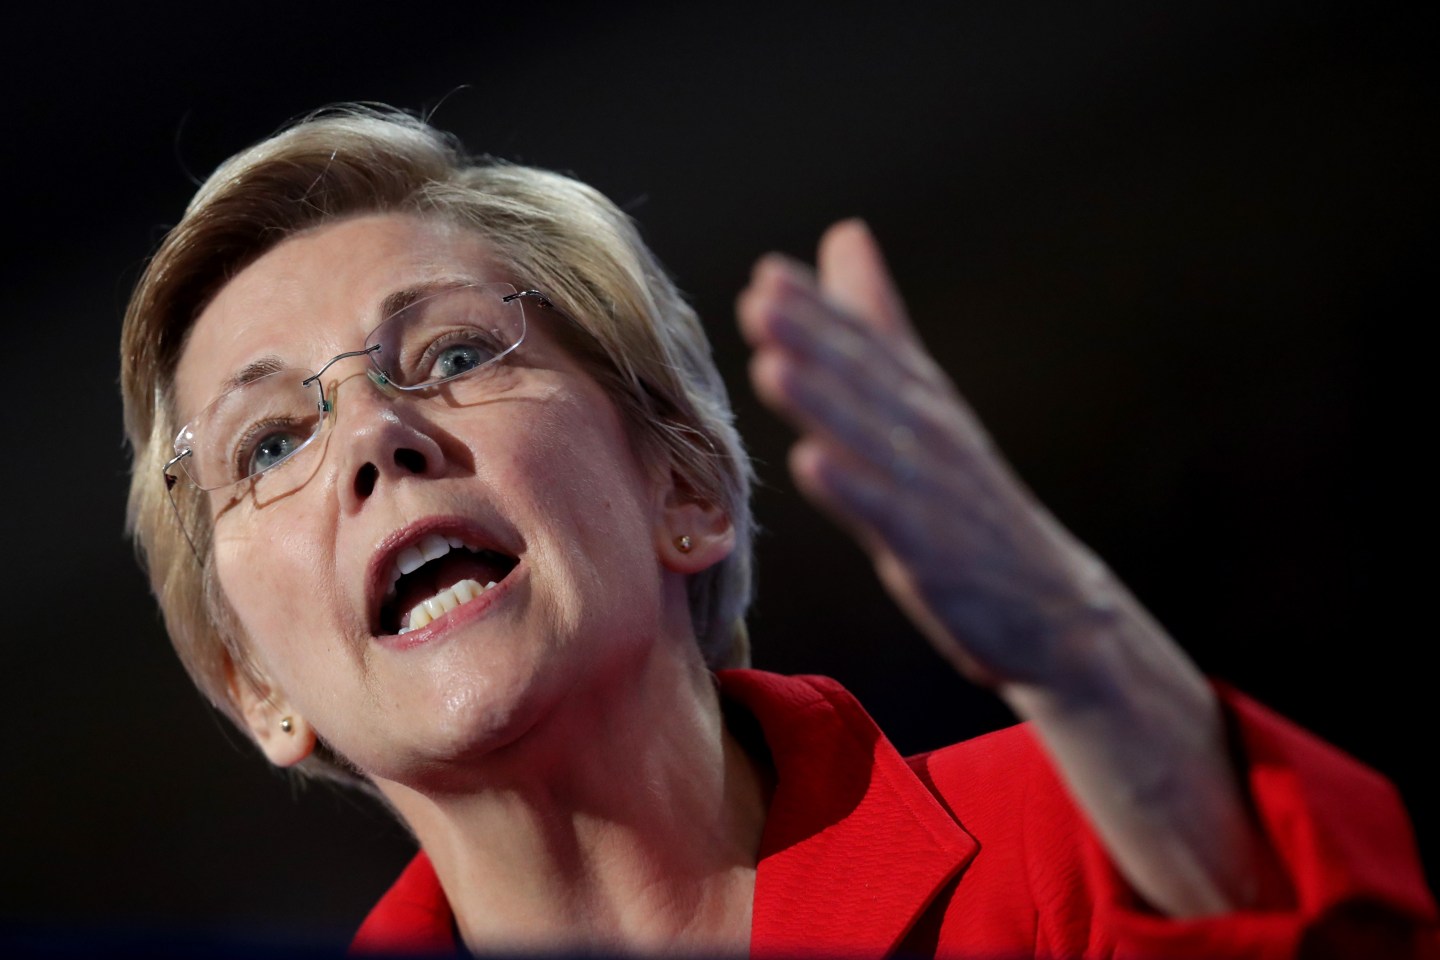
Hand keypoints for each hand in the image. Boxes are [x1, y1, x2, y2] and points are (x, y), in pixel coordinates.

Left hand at [739, 221, 1285, 916]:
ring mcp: (934, 494)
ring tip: (772, 368)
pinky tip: (811, 463)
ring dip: (823, 403)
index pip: (870, 346)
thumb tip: (844, 237)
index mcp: (921, 401)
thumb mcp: (925, 400)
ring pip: (873, 440)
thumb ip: (879, 324)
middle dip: (815, 340)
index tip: (769, 275)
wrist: (1053, 608)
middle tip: (762, 302)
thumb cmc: (969, 503)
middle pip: (868, 382)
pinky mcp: (935, 553)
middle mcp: (930, 437)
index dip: (821, 311)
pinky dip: (852, 488)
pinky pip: (889, 517)